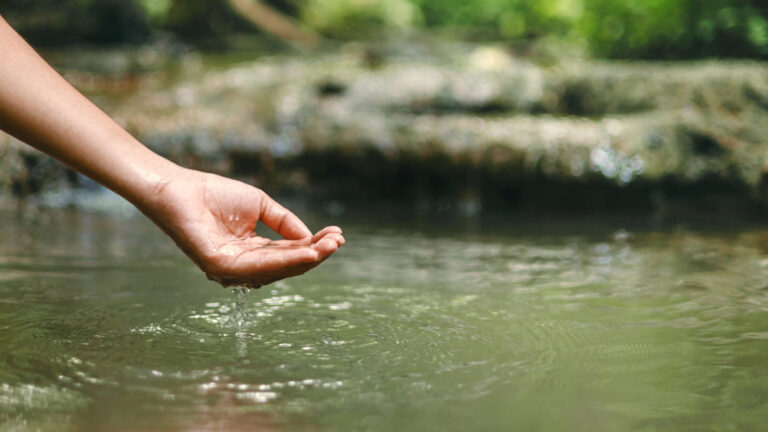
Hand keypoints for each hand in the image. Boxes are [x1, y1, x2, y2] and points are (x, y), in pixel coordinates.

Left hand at [144, 169, 344, 287]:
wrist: (180, 187)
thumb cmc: (215, 195)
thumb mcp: (261, 206)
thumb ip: (285, 223)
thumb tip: (310, 238)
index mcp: (253, 252)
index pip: (289, 253)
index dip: (314, 245)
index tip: (338, 235)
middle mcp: (244, 267)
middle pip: (287, 265)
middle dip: (316, 254)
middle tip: (339, 241)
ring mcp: (231, 270)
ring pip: (277, 269)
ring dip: (307, 259)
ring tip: (329, 246)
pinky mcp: (220, 267)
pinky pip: (259, 267)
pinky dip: (286, 261)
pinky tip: (307, 252)